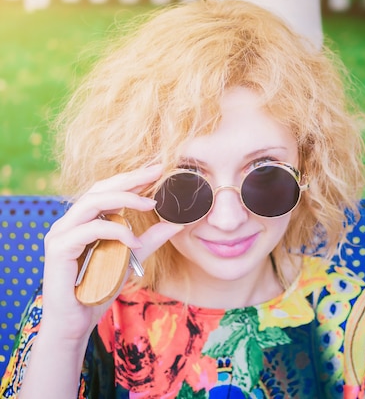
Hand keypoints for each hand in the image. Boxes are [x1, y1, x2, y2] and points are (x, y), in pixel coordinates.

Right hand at [39, 164, 182, 341]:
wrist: (75, 323)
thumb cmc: (98, 290)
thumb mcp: (131, 260)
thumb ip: (150, 240)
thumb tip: (177, 224)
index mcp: (84, 221)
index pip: (108, 190)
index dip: (132, 178)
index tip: (158, 169)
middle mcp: (70, 222)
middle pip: (100, 188)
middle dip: (130, 178)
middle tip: (158, 171)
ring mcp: (61, 233)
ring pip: (93, 202)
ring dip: (125, 199)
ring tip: (151, 204)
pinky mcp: (58, 249)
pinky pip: (90, 230)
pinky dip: (116, 232)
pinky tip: (135, 242)